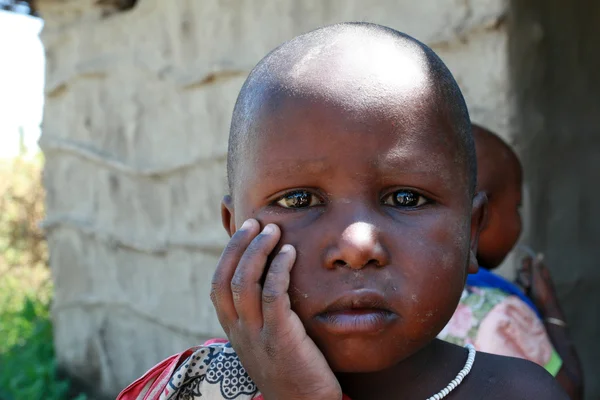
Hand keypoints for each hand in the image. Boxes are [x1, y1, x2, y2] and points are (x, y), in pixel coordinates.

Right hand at [210, 219, 341, 399]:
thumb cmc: (292, 369)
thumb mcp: (266, 341)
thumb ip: (261, 314)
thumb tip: (268, 279)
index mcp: (234, 330)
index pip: (217, 285)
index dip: (229, 254)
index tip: (245, 230)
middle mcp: (239, 332)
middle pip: (226, 278)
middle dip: (239, 245)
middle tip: (258, 223)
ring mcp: (257, 336)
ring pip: (245, 283)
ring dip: (258, 252)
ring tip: (273, 231)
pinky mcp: (281, 339)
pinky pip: (273, 296)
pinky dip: (278, 270)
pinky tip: (291, 254)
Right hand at [518, 254, 562, 317]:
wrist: (544, 310)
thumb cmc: (543, 294)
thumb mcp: (539, 279)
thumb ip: (537, 267)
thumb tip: (540, 253)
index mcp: (540, 271)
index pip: (529, 260)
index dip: (525, 264)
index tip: (526, 271)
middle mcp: (535, 276)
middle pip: (522, 269)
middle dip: (523, 276)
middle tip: (528, 284)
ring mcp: (530, 283)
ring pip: (519, 277)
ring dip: (521, 283)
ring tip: (526, 291)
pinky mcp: (525, 290)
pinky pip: (518, 285)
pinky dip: (520, 289)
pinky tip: (523, 293)